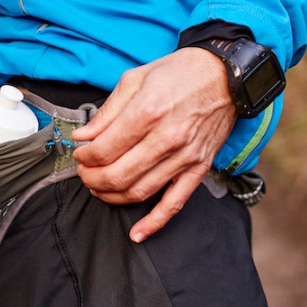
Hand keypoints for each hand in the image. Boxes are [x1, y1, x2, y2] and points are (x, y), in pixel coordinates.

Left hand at [71, 48, 235, 242]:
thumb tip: (83, 136)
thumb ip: (107, 112)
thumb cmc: (179, 73)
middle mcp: (167, 137)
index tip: (80, 154)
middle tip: (84, 173)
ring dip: (112, 196)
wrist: (226, 76)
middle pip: (117, 175)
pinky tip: (137, 233)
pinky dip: (154, 223)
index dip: (84, 156)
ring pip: (139, 192)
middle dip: (92, 179)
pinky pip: (174, 203)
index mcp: (148, 111)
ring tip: (100, 188)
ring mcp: (185, 156)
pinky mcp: (198, 168)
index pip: (104, 149)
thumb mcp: (135, 79)